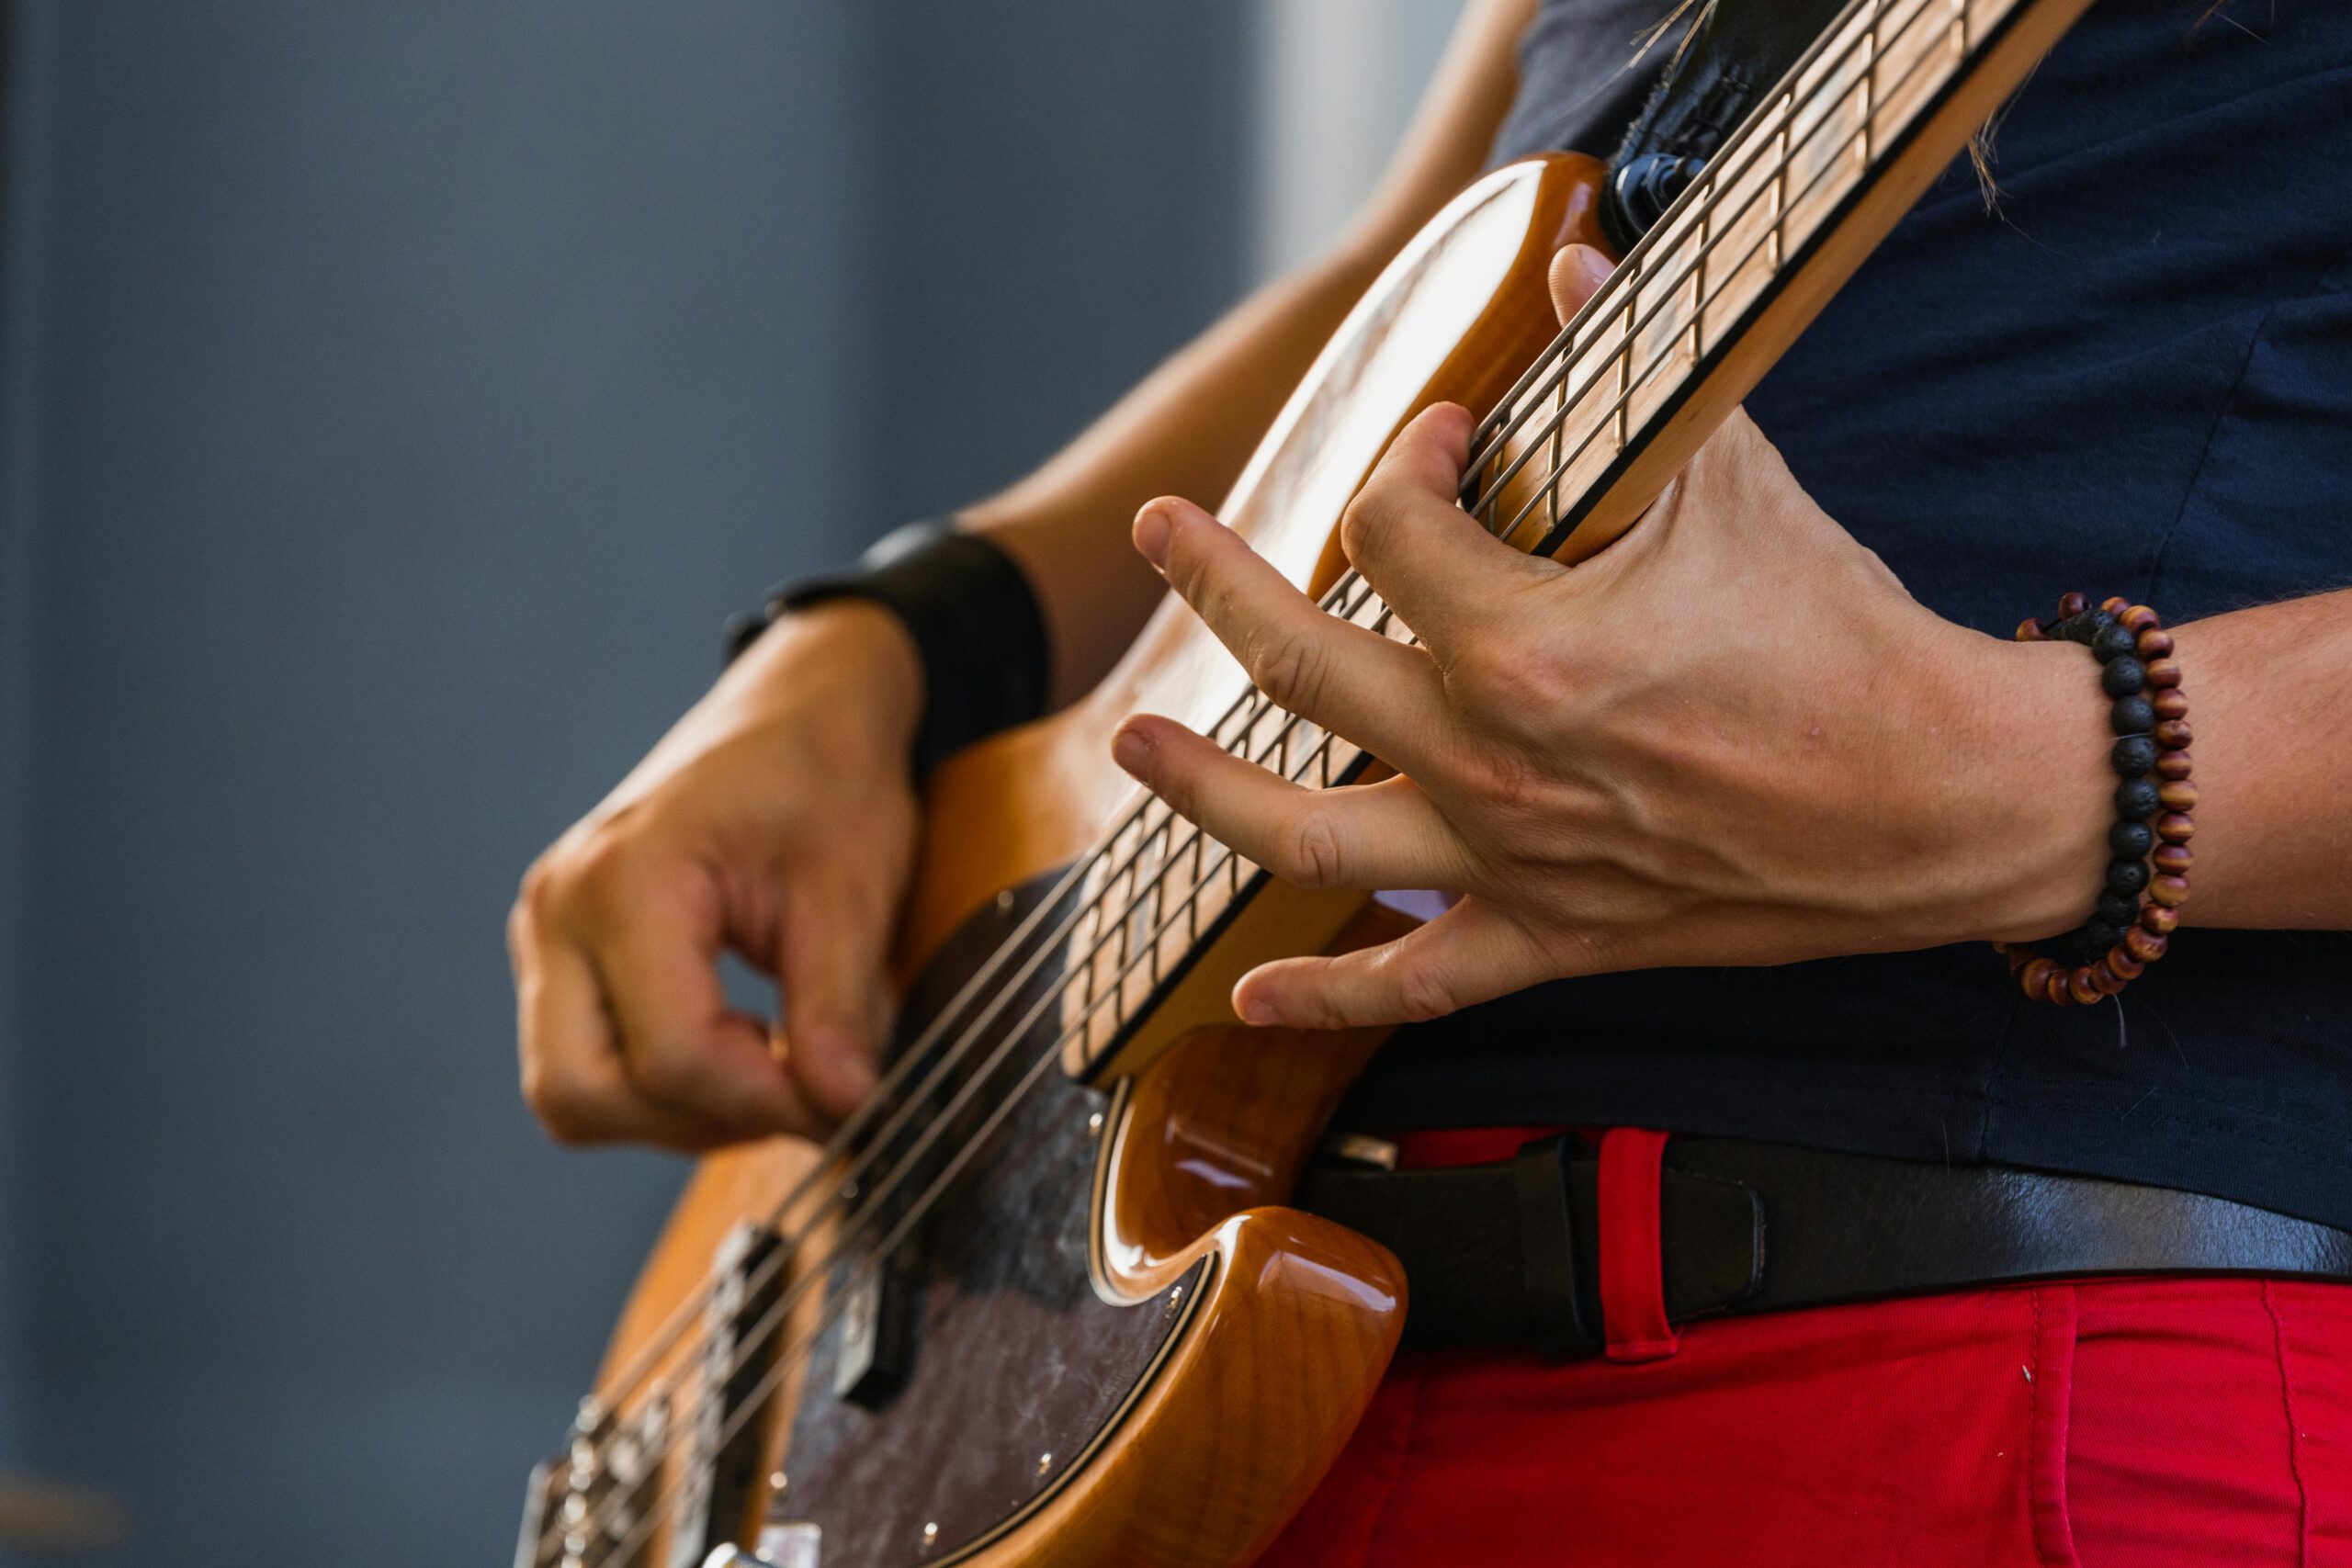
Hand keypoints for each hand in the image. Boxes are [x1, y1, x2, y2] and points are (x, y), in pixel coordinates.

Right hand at [510, 602, 920, 1147]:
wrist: (799, 710)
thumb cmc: (825, 775)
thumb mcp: (852, 888)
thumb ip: (840, 1010)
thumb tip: (850, 1113)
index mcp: (626, 879)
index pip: (671, 1055)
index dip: (766, 1102)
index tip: (845, 1105)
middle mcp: (559, 909)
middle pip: (579, 1094)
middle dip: (697, 1119)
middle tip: (796, 1096)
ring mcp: (546, 933)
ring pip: (571, 1095)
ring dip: (674, 1112)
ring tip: (772, 1067)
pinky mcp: (560, 954)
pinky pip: (584, 1062)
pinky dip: (658, 1083)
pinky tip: (737, 1046)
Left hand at [1111, 245, 2110, 1029]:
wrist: (1946, 796)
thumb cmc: (1844, 634)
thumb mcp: (1737, 479)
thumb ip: (1630, 376)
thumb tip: (1574, 266)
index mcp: (1521, 644)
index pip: (1390, 534)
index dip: (1395, 466)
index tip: (1435, 444)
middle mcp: (1487, 759)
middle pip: (1299, 666)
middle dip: (1217, 587)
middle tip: (1163, 535)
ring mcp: (1507, 859)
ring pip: (1305, 837)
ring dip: (1203, 787)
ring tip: (1130, 746)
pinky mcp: (1551, 936)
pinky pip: (1415, 982)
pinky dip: (1327, 997)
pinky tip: (1250, 999)